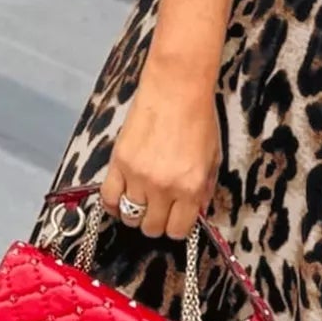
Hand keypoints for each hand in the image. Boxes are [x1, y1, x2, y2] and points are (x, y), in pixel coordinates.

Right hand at [101, 60, 221, 240]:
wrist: (176, 89)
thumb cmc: (198, 120)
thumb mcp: (212, 160)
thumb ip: (203, 190)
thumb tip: (194, 213)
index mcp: (190, 187)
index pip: (178, 231)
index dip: (176, 228)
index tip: (175, 219)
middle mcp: (164, 187)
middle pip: (151, 227)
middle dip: (156, 223)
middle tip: (158, 209)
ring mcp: (138, 176)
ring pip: (129, 217)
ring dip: (135, 213)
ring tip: (140, 201)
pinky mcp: (118, 163)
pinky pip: (108, 198)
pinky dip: (113, 204)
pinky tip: (121, 198)